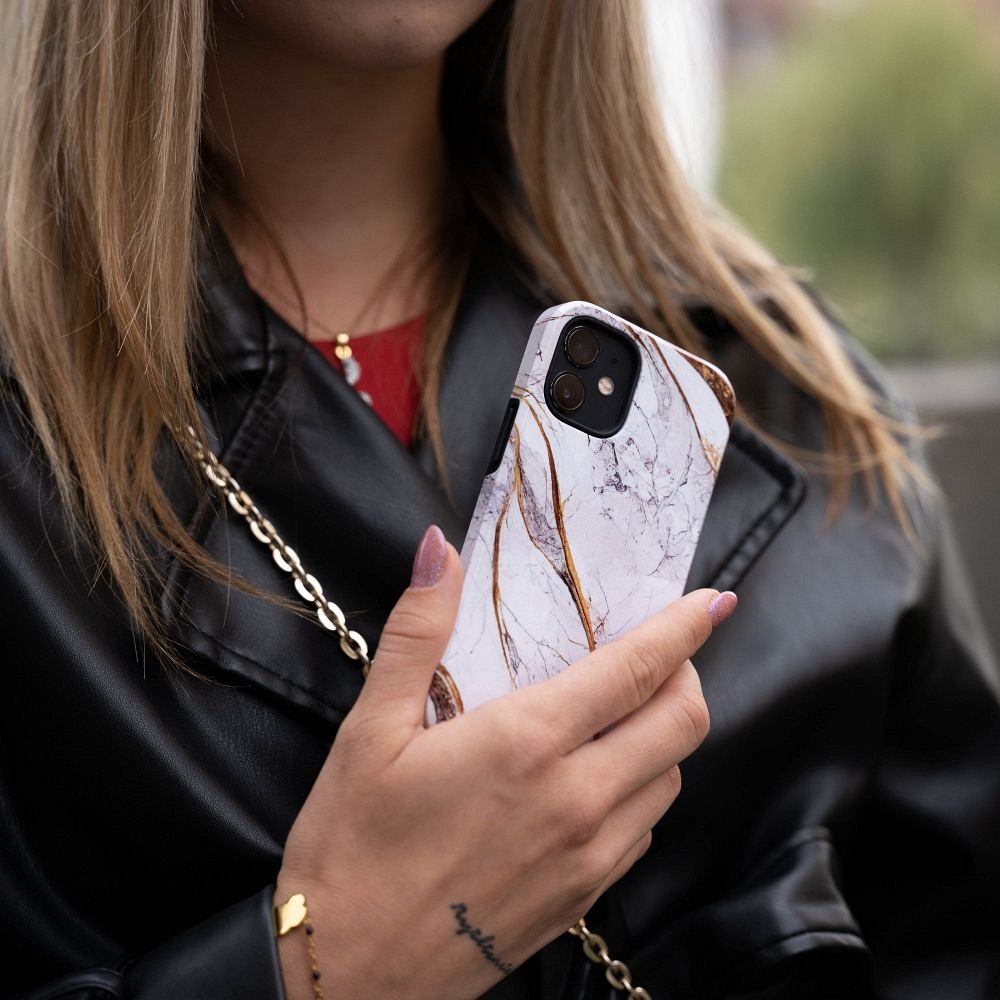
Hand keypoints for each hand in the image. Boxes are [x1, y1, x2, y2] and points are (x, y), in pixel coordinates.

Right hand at [275, 525, 733, 999]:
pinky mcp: (585, 900)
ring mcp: (589, 857)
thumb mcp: (369, 730)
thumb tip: (439, 548)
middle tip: (656, 654)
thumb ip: (416, 631)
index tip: (714, 601)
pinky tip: (599, 779)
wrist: (346, 976)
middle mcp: (577, 799)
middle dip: (686, 674)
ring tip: (624, 712)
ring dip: (665, 734)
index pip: (637, 670)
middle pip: (683, 723)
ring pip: (672, 777)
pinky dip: (643, 789)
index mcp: (528, 744)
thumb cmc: (351, 846)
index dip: (684, 627)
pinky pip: (646, 830)